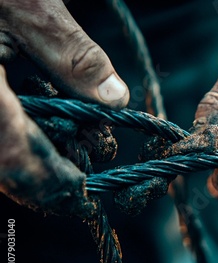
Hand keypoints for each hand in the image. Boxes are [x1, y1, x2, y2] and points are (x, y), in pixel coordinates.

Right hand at [0, 0, 128, 215]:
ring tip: (78, 143)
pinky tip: (47, 121)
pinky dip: (21, 134)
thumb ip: (73, 56)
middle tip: (89, 165)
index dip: (51, 186)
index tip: (84, 196)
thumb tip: (115, 98)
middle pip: (6, 163)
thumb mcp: (28, 8)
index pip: (14, 159)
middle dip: (50, 172)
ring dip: (37, 155)